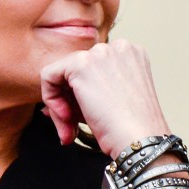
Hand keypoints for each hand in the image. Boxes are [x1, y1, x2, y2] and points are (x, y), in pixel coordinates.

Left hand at [39, 39, 170, 156]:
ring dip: (61, 105)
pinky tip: (66, 118)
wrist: (140, 141)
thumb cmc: (131, 130)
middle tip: (72, 129)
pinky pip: (48, 75)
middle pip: (76, 70)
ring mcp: (100, 53)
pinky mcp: (81, 64)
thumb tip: (54, 103)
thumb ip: (86, 96)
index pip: (92, 68)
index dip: (82, 96)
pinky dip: (51, 98)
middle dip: (69, 102)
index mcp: (131, 54)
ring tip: (70, 129)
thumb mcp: (111, 104)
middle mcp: (118, 47)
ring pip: (61, 73)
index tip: (82, 120)